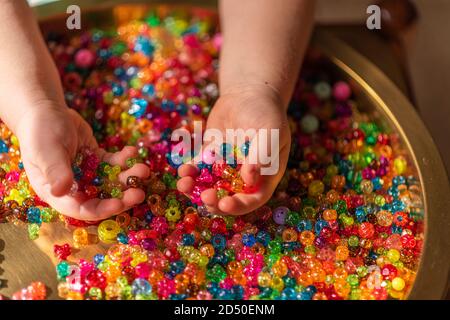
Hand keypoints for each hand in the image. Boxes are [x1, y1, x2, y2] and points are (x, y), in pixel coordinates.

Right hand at [16, 102, 149, 220]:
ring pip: (111, 182)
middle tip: (139, 193)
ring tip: (142, 168)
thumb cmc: (40, 130)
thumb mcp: (47, 150)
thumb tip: (60, 192)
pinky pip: (114, 165)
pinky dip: (124, 160)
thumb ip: (56, 171)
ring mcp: (87, 174)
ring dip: (128, 177)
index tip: (119, 203)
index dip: (101, 209)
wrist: (45, 109)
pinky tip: (132, 151)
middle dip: (122, 197)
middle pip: (101, 199)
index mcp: (56, 191)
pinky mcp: (96, 160)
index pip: (81, 209)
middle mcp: (73, 187)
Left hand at [177, 85, 290, 214]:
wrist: (248, 94)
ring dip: (196, 189)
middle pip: (228, 197)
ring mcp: (226, 168)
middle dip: (214, 200)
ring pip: (209, 185)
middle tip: (204, 197)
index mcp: (264, 175)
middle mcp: (244, 176)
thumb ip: (262, 155)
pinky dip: (189, 172)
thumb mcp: (270, 132)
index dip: (239, 206)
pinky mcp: (210, 157)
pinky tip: (183, 169)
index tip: (224, 204)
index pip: (253, 199)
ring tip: (184, 184)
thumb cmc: (266, 112)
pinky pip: (198, 169)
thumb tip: (249, 180)